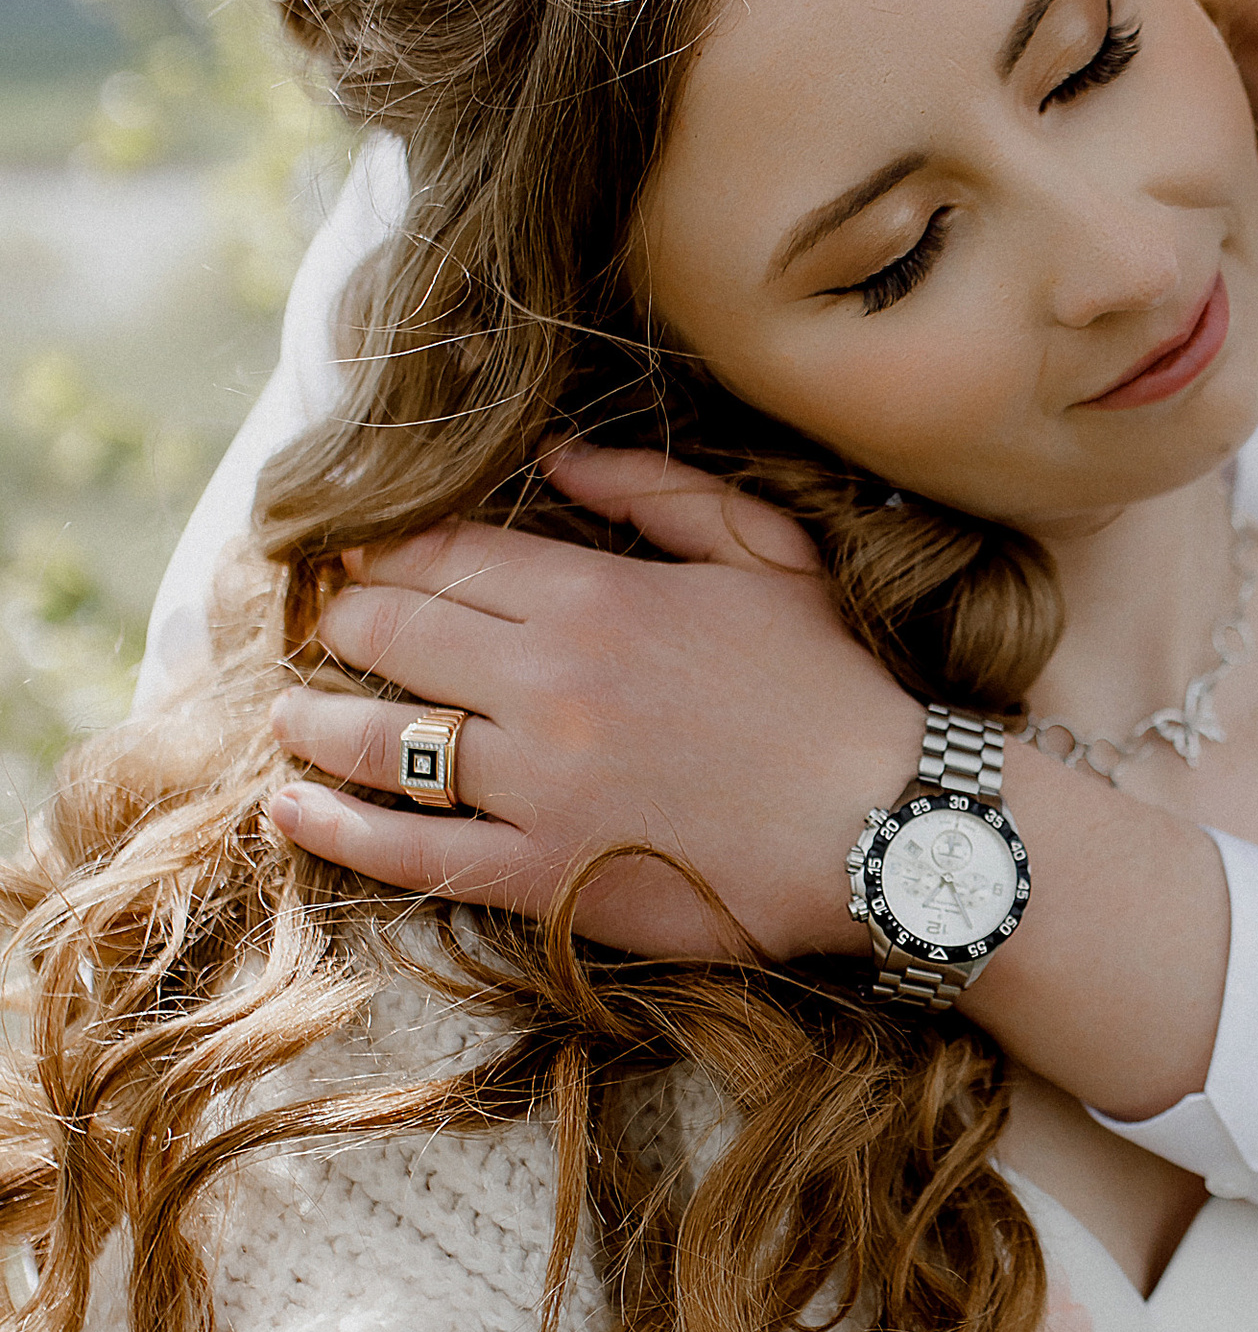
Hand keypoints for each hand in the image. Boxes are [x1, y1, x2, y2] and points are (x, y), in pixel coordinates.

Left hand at [265, 443, 915, 957]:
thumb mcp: (769, 556)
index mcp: (598, 597)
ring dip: (316, 721)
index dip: (386, 553)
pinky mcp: (547, 875)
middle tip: (334, 631)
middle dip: (346, 623)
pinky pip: (409, 849)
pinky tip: (290, 807)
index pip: (442, 556)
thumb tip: (553, 456)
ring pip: (378, 739)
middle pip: (390, 633)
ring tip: (296, 718)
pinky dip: (334, 827)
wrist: (893, 827)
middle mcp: (550, 684)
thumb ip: (658, 493)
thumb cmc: (838, 690)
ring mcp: (541, 784)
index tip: (364, 559)